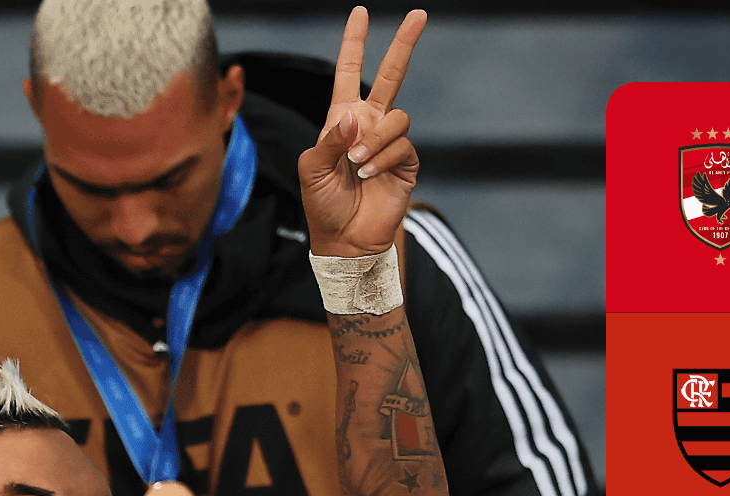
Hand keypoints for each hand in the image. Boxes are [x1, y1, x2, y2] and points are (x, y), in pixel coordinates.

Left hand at [298, 7, 426, 257]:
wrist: (345, 239)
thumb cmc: (322, 204)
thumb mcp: (311, 168)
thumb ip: (329, 139)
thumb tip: (355, 116)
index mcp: (342, 119)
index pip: (349, 73)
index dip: (354, 44)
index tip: (360, 13)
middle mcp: (369, 124)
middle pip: (390, 75)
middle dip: (403, 45)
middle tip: (419, 14)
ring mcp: (390, 141)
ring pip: (396, 118)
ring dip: (374, 140)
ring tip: (356, 166)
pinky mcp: (406, 161)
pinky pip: (402, 145)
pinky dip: (383, 158)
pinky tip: (368, 174)